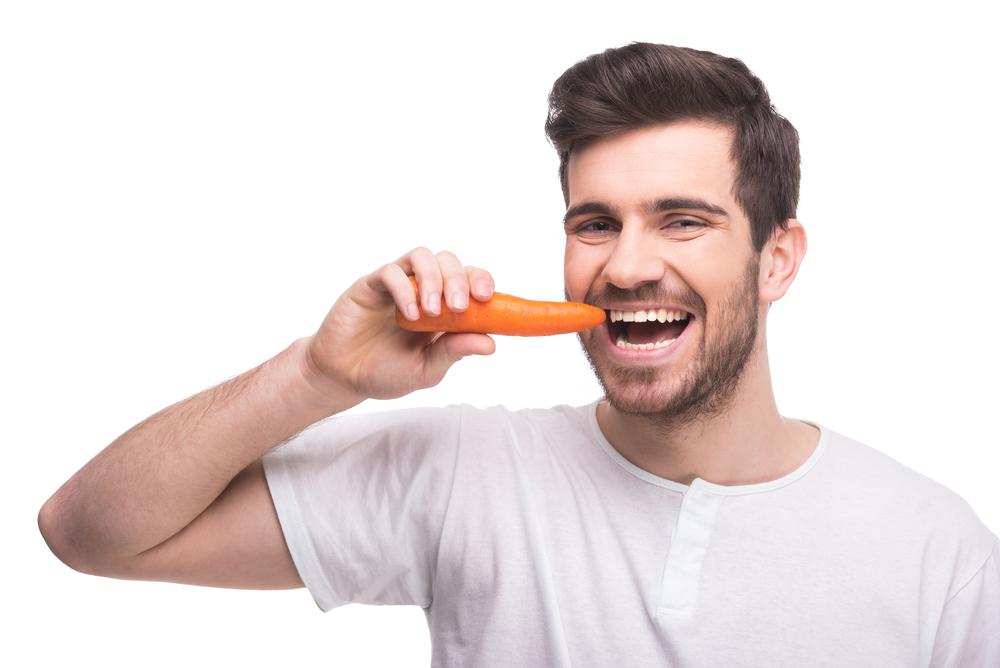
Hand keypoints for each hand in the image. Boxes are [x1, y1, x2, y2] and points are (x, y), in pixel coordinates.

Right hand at [303, 247, 496, 400]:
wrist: (344, 378)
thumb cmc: (386, 372)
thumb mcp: (427, 369)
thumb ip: (454, 352)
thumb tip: (491, 344)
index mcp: (442, 307)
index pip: (468, 279)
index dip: (481, 280)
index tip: (487, 297)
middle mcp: (421, 289)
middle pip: (448, 261)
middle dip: (459, 279)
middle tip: (458, 307)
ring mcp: (396, 285)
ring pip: (422, 256)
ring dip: (433, 279)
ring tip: (433, 311)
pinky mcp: (370, 285)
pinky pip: (390, 272)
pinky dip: (404, 289)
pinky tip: (408, 314)